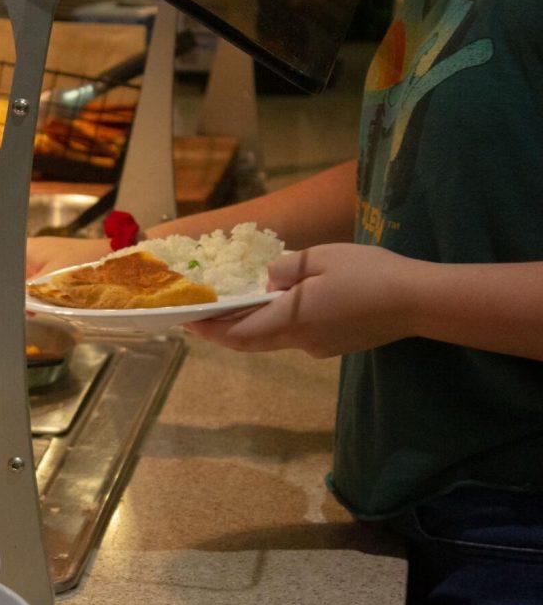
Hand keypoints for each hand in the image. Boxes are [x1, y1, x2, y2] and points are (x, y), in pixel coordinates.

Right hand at [0, 237, 110, 313]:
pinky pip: (27, 285)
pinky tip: (25, 314)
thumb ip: (26, 296)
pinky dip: (20, 299)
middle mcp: (28, 254)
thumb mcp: (51, 284)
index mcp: (23, 250)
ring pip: (10, 279)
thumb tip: (5, 308)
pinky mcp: (53, 272)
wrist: (119, 260)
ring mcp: (41, 262)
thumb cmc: (87, 266)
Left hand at [183, 243, 421, 357]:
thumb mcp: (321, 257)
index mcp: (292, 320)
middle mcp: (301, 340)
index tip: (186, 321)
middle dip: (223, 329)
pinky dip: (277, 322)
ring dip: (251, 324)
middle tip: (201, 315)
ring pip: (274, 338)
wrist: (419, 301)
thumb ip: (286, 269)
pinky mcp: (335, 344)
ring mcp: (319, 346)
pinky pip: (296, 334)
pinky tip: (281, 303)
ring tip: (234, 305)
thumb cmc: (370, 273)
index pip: (238, 334)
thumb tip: (266, 278)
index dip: (209, 329)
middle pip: (251, 341)